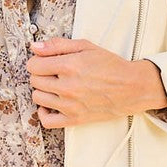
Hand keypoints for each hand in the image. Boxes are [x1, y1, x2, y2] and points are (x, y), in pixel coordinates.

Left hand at [27, 37, 166, 128]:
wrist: (132, 87)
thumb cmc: (111, 65)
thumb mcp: (86, 46)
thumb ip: (58, 45)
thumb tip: (35, 47)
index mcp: (69, 66)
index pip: (33, 65)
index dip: (37, 61)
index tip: (44, 61)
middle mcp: (67, 86)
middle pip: (34, 80)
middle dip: (40, 74)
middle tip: (53, 71)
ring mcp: (70, 105)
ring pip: (37, 98)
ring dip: (42, 90)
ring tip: (55, 85)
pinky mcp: (75, 119)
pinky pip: (47, 120)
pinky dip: (44, 112)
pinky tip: (50, 103)